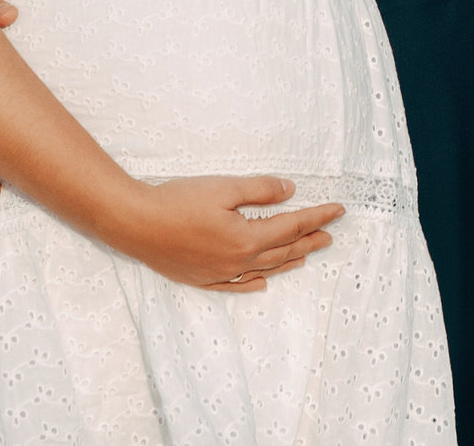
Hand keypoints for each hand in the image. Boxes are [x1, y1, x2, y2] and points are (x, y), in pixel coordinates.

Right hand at [109, 176, 346, 291]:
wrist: (134, 223)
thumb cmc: (177, 201)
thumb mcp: (224, 187)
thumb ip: (261, 190)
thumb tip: (291, 192)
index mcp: (246, 239)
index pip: (292, 227)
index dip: (317, 217)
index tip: (338, 211)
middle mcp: (237, 262)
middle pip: (282, 251)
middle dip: (309, 241)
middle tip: (330, 235)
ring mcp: (218, 274)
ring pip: (263, 269)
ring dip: (288, 261)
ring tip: (306, 256)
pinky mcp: (200, 279)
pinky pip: (236, 286)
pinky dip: (254, 283)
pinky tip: (263, 283)